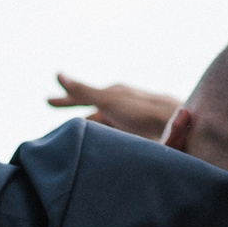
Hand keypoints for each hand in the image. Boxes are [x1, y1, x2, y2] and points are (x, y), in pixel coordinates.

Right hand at [47, 76, 183, 140]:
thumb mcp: (109, 99)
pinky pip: (116, 139)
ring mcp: (132, 124)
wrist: (181, 128)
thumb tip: (58, 74)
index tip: (47, 101)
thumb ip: (83, 91)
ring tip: (74, 141)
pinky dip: (104, 143)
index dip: (65, 100)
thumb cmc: (144, 112)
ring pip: (104, 127)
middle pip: (93, 113)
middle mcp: (123, 108)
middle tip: (57, 118)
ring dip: (90, 133)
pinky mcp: (140, 138)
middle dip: (76, 116)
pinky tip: (101, 152)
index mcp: (115, 96)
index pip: (83, 97)